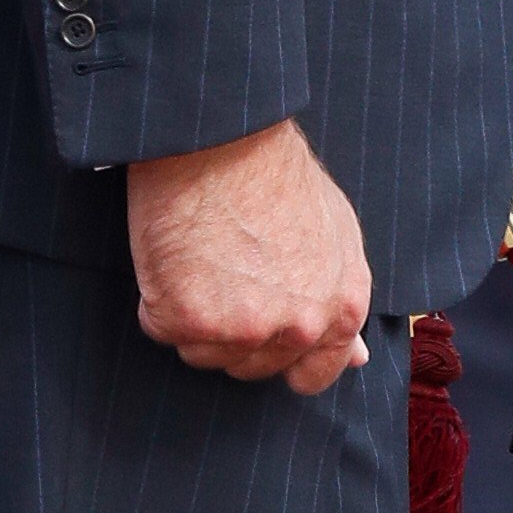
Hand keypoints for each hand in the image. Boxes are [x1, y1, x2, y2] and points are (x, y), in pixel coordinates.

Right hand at [127, 121, 371, 389]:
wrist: (224, 136)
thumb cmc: (276, 173)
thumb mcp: (336, 233)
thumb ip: (341, 301)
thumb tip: (356, 358)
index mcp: (340, 311)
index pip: (312, 376)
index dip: (282, 356)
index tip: (260, 333)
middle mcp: (298, 327)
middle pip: (250, 366)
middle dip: (232, 328)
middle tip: (223, 268)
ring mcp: (242, 328)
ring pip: (202, 352)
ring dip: (192, 315)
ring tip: (200, 255)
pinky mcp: (188, 319)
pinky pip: (160, 327)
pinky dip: (157, 297)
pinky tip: (173, 253)